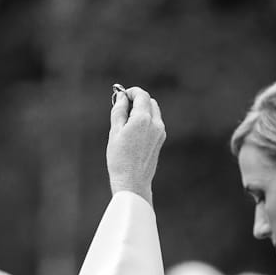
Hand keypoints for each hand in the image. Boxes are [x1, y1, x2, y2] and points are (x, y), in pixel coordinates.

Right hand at [107, 86, 165, 204]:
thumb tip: (121, 96)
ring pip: (153, 112)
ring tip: (126, 121)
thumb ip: (119, 110)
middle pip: (149, 102)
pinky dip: (146, 121)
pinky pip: (155, 123)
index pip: (141, 95)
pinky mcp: (160, 141)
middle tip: (122, 107)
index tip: (121, 95)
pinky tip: (133, 132)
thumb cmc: (119, 158)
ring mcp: (160, 132)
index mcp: (143, 119)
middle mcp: (156, 123)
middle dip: (137, 100)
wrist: (132, 182)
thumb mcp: (115, 132)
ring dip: (142, 110)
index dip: (131, 92)